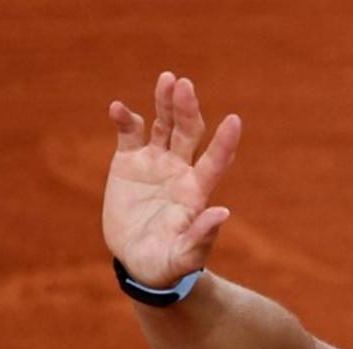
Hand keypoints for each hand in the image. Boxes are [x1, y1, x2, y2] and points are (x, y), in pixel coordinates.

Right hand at [103, 72, 240, 287]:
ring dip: (165, 102)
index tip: (235, 121)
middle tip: (184, 85)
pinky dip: (124, 119)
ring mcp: (155, 162)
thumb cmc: (167, 264)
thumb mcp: (184, 257)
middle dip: (187, 109)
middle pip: (189, 132)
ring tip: (168, 79)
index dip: (225, 142)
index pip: (215, 161)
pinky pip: (128, 133)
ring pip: (163, 125)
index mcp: (196, 191)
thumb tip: (224, 212)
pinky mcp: (129, 161)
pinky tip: (118, 108)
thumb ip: (202, 237)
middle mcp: (180, 170)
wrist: (139, 262)